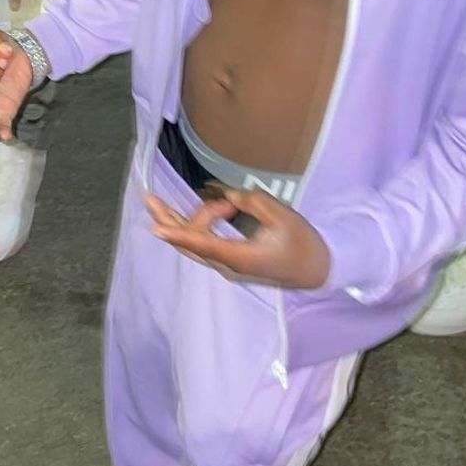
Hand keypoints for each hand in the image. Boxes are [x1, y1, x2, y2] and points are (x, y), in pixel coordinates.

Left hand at [144, 185, 329, 289]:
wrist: (316, 270)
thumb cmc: (303, 243)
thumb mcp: (283, 217)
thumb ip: (254, 202)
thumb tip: (229, 195)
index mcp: (240, 257)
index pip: (203, 243)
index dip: (178, 234)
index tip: (155, 228)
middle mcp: (227, 264)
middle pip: (189, 243)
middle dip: (166, 221)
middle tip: (149, 199)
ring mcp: (227, 265)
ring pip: (193, 244)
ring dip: (179, 221)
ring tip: (164, 202)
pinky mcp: (229, 261)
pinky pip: (202, 244)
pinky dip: (191, 228)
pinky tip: (181, 216)